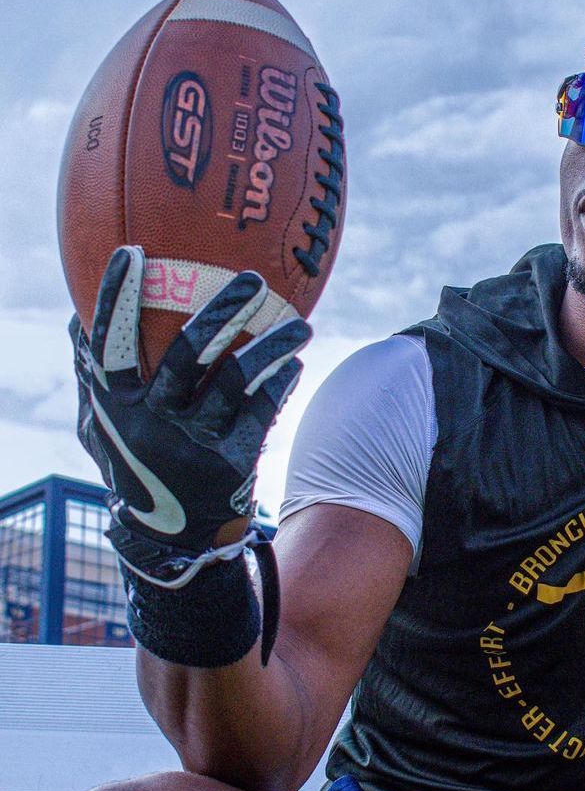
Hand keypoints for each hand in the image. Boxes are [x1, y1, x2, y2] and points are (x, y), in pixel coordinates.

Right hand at [73, 245, 310, 554]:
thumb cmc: (137, 468)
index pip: (110, 346)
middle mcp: (153, 423)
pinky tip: (293, 364)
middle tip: (252, 278)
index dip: (117, 300)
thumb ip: (94, 380)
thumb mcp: (104, 431)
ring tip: (300, 325)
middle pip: (187, 353)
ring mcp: (195, 442)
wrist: (174, 538)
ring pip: (236, 377)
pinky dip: (281, 381)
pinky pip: (263, 407)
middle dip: (222, 308)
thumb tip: (77, 319)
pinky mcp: (233, 460)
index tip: (131, 252)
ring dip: (271, 345)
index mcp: (116, 408)